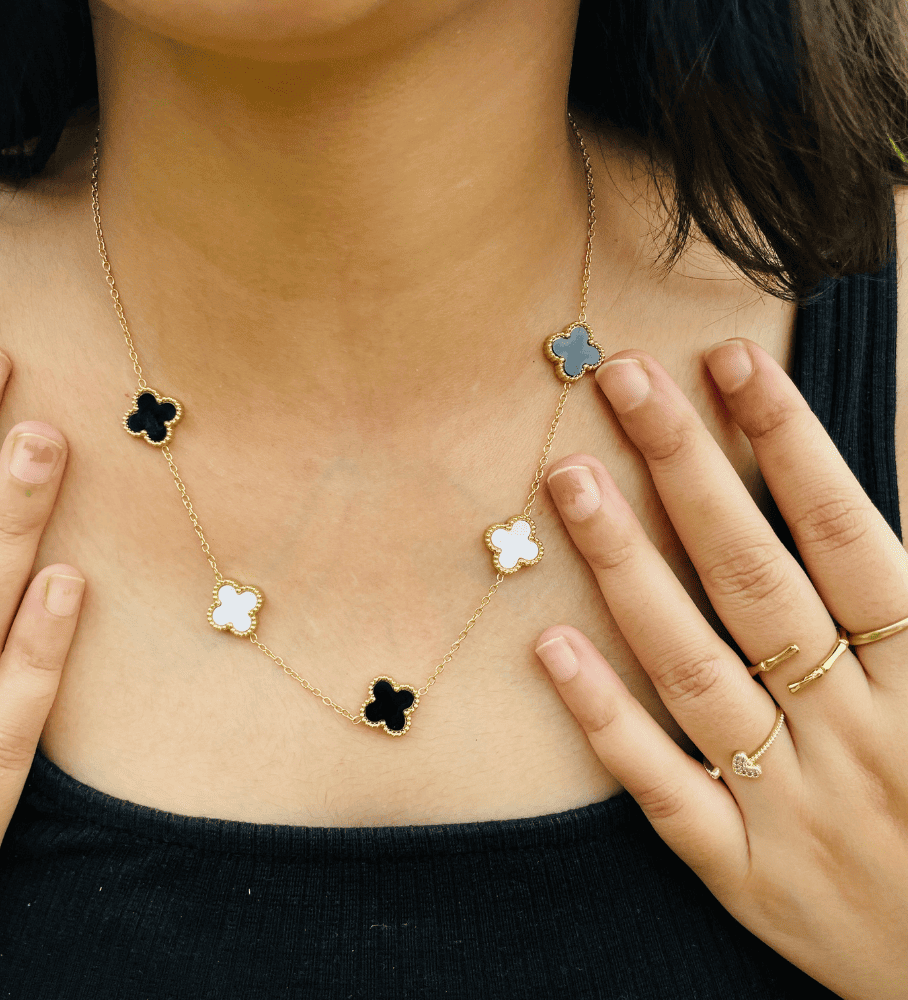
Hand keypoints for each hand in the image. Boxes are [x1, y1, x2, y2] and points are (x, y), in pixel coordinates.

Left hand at [534, 341, 906, 999]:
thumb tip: (869, 503)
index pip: (845, 533)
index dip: (786, 440)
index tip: (727, 361)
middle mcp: (856, 731)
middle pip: (755, 578)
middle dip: (687, 471)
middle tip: (623, 382)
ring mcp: (795, 804)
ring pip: (695, 669)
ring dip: (628, 570)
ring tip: (570, 481)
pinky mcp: (745, 871)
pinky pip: (665, 789)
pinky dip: (607, 720)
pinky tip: (549, 648)